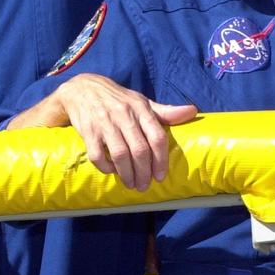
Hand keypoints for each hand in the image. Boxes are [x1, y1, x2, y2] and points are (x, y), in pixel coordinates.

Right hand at [11, 73, 195, 191]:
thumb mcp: (141, 101)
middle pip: (140, 150)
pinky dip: (106, 168)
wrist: (81, 88)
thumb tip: (193, 112)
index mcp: (140, 108)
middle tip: (144, 185)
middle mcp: (123, 115)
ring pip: (120, 155)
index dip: (161, 160)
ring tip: (131, 184)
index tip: (161, 176)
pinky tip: (112, 171)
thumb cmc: (117, 99)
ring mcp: (104, 123)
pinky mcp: (88, 130)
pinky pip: (98, 155)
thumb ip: (165, 111)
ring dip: (127, 174)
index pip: (157, 136)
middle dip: (144, 173)